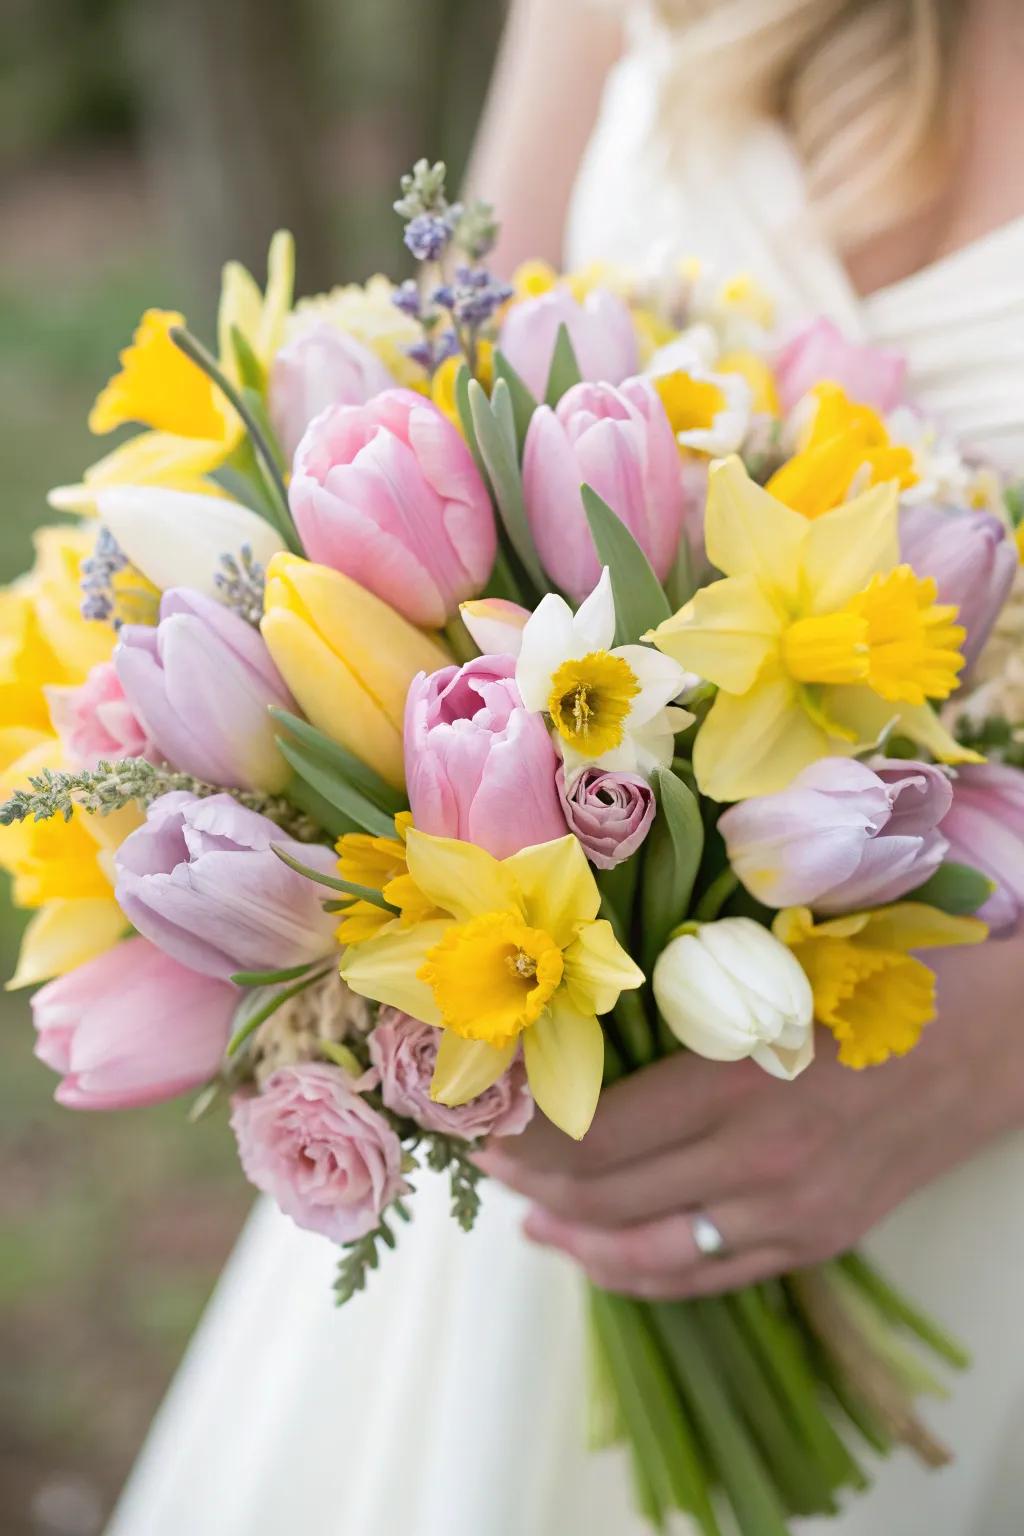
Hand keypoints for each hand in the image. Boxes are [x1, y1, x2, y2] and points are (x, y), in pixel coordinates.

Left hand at [475, 932, 1023, 1298]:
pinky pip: (706, 1277)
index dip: (527, 1138)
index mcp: (738, 1081)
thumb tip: (579, 1020)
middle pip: (608, 1200)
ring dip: (574, 1241)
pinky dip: (638, 1273)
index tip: (484, 1118)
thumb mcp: (774, 974)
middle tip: (489, 1158)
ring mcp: (790, 1215)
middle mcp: (758, 1163)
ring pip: (647, 1254)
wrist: (995, 1041)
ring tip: (528, 1218)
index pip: (596, 1138)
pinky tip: (599, 1256)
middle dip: (532, 1184)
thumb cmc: (878, 981)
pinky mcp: (816, 1241)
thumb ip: (684, 1002)